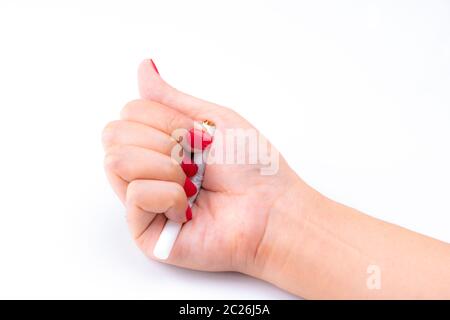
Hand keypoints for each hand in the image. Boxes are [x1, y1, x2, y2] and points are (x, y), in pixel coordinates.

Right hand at [102, 59, 314, 275]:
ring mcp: (144, 201)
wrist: (271, 211)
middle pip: (113, 135)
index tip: (200, 136)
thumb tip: (144, 66)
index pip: (129, 113)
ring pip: (116, 162)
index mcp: (161, 142)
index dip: (165, 119)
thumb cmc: (252, 167)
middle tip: (195, 160)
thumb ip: (171, 99)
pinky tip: (188, 209)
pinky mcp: (145, 231)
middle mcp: (147, 169)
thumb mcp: (212, 119)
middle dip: (163, 140)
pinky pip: (135, 195)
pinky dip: (168, 195)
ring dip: (165, 167)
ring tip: (193, 184)